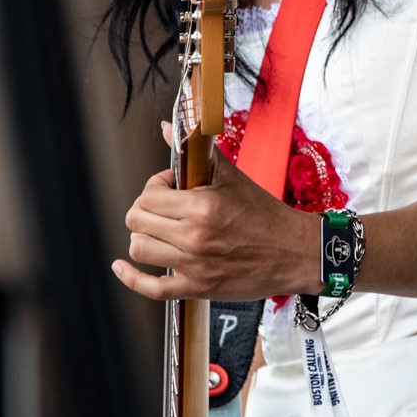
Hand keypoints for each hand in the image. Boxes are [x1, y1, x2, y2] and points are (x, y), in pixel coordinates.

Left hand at [112, 147, 317, 301]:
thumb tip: (168, 127)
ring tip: (160, 231)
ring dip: (144, 236)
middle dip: (145, 210)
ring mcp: (194, 265)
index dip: (155, 187)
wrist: (294, 252)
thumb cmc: (265, 214)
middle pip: (137, 221)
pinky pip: (151, 289)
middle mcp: (194, 237)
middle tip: (164, 208)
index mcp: (202, 206)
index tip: (170, 187)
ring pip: (139, 250)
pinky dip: (131, 278)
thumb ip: (195, 152)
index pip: (148, 195)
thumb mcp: (231, 176)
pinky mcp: (198, 288)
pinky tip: (122, 268)